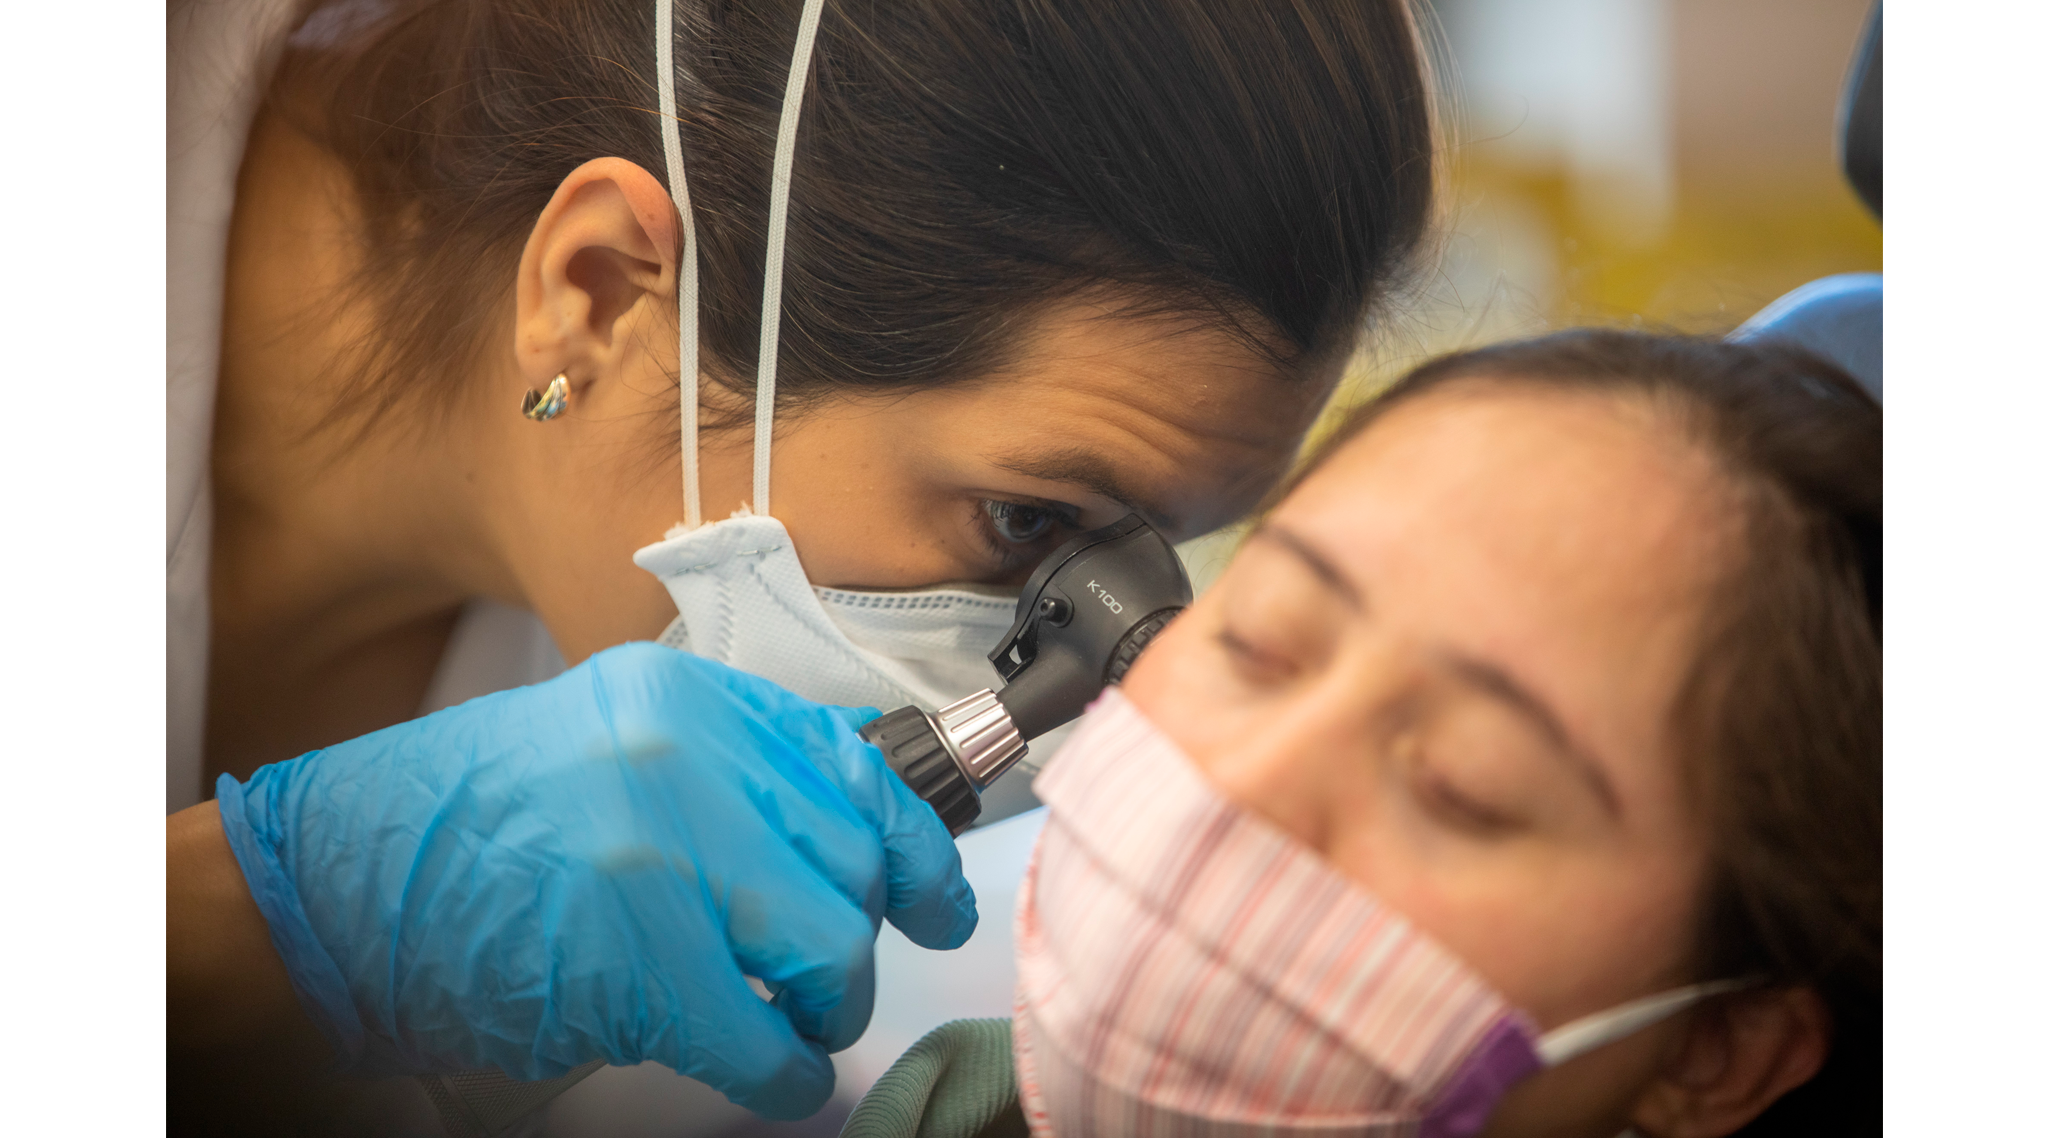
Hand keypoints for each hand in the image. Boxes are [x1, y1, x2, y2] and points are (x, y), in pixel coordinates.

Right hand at [215, 642, 975, 1118]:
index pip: (851, 763)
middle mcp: (684, 758)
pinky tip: (770, 1070)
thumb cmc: (464, 832)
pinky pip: (768, 1037)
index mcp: (683, 700)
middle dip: (860, 938)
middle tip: (832, 981)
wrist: (332, 891)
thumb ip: (724, 776)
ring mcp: (664, 855)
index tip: (935, 892)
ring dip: (827, 1005)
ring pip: (832, 944)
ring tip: (792, 1020)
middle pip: (850, 860)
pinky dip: (786, 1070)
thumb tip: (844, 842)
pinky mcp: (641, 961)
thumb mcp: (609, 748)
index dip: (913, 843)